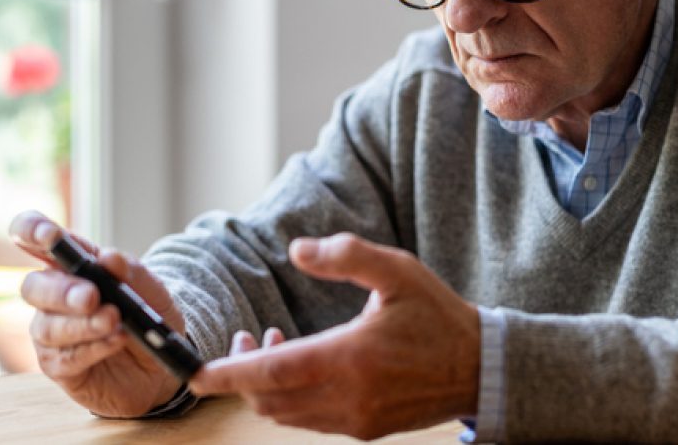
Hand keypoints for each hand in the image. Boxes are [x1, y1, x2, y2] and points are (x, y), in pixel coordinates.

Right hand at [9, 210, 184, 417]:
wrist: (163, 362)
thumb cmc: (149, 315)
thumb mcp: (151, 289)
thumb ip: (131, 271)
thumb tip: (108, 258)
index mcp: (70, 265)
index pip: (34, 238)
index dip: (31, 230)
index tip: (48, 235)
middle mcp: (53, 296)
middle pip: (34, 287)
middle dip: (62, 291)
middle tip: (91, 296)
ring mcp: (51, 334)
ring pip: (48, 327)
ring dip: (83, 324)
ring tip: (114, 321)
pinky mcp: (59, 367)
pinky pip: (64, 359)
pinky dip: (92, 348)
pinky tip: (115, 341)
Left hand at [189, 233, 480, 439]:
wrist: (481, 367)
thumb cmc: (437, 315)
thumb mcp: (398, 271)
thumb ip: (346, 256)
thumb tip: (297, 250)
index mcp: (350, 357)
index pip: (272, 373)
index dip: (228, 374)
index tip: (196, 374)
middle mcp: (348, 396)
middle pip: (269, 400)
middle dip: (244, 375)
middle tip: (249, 338)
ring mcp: (356, 418)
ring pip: (286, 415)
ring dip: (268, 387)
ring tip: (276, 347)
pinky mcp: (365, 429)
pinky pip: (311, 421)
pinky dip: (293, 399)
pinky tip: (306, 368)